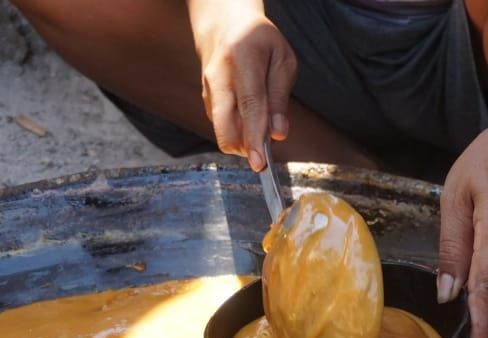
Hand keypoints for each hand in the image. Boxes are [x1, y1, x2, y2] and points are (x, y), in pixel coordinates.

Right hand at [188, 0, 297, 170]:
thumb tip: (278, 134)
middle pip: (225, 126)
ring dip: (241, 141)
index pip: (249, 106)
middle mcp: (219, 77)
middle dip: (242, 149)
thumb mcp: (282, 61)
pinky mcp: (205, 100)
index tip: (259, 162)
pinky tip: (249, 122)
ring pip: (221, 130)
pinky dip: (236, 132)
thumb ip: (280, 98)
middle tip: (262, 158)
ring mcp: (208, 90)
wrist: (224, 24)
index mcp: (242, 61)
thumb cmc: (259, 41)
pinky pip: (221, 125)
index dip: (254, 137)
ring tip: (260, 130)